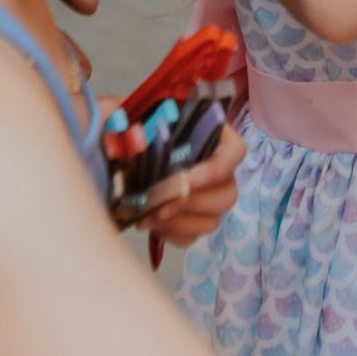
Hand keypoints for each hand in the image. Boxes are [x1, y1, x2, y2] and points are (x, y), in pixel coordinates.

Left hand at [137, 121, 245, 246]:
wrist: (122, 156)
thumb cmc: (137, 130)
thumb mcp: (138, 117)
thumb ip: (139, 122)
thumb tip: (136, 136)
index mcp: (215, 137)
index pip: (234, 153)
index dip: (214, 170)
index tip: (186, 180)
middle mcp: (218, 171)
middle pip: (228, 195)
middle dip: (191, 204)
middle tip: (159, 205)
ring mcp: (208, 200)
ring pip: (211, 222)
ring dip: (177, 223)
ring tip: (146, 217)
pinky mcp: (192, 222)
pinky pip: (191, 238)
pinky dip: (169, 234)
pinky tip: (148, 223)